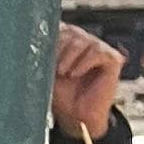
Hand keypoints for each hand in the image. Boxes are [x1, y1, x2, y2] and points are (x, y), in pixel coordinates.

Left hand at [51, 22, 123, 138]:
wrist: (76, 116)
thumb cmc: (62, 96)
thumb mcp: (46, 73)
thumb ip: (43, 56)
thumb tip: (31, 42)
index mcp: (69, 42)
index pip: (61, 27)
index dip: (51, 39)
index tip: (43, 56)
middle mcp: (85, 42)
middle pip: (71, 32)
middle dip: (58, 48)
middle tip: (54, 68)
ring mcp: (99, 49)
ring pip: (82, 40)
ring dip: (69, 56)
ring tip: (63, 73)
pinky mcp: (112, 59)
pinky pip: (97, 51)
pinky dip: (84, 62)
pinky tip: (75, 74)